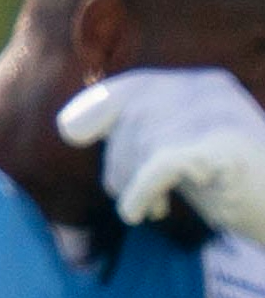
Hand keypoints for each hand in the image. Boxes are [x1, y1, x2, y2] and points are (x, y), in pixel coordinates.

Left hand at [58, 67, 264, 240]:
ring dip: (131, 183)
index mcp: (202, 84)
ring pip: (141, 143)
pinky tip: (141, 213)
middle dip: (118, 162)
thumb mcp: (177, 150)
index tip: (72, 132)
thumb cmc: (227, 185)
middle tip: (126, 193)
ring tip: (154, 207)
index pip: (136, 85)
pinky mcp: (224, 145)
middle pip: (131, 119)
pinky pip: (159, 164)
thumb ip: (138, 133)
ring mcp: (219, 114)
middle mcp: (210, 90)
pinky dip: (142, 192)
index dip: (97, 107)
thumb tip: (70, 125)